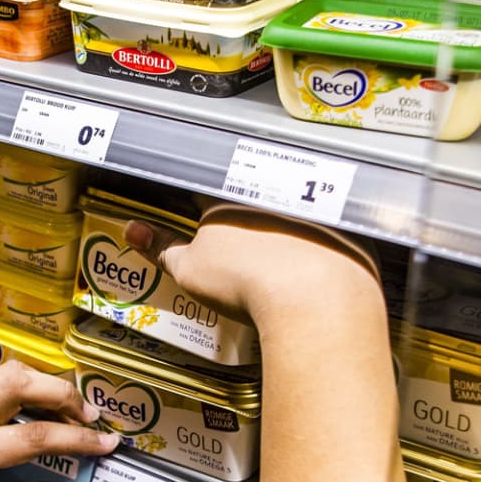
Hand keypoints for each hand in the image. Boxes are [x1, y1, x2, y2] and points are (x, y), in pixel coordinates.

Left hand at [0, 362, 118, 481]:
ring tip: (71, 411)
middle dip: (65, 396)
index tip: (105, 444)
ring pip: (11, 372)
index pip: (34, 437)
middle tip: (91, 418)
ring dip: (47, 385)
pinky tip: (42, 405)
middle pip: (22, 384)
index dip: (77, 440)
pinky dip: (28, 384)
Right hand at [125, 207, 379, 324]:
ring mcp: (312, 205)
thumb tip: (134, 232)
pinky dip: (316, 244)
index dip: (193, 200)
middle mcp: (274, 186)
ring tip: (271, 262)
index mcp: (230, 189)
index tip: (192, 214)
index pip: (202, 182)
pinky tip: (308, 270)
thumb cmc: (250, 280)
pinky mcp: (346, 228)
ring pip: (290, 207)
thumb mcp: (190, 269)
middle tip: (233, 247)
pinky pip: (326, 230)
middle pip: (249, 193)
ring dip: (279, 225)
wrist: (315, 299)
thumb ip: (161, 247)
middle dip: (240, 213)